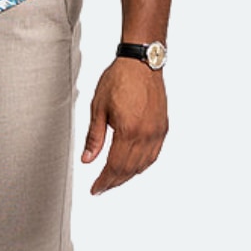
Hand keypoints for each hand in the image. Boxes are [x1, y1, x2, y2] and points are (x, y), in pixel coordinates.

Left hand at [81, 57, 167, 193]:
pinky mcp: (163, 127)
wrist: (141, 62)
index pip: (115, 166)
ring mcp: (157, 132)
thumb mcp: (98, 107)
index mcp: (128, 131)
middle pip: (129, 169)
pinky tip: (134, 165)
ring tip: (114, 178)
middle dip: (114, 181)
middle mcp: (146, 134)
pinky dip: (142, 164)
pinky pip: (154, 154)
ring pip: (143, 165)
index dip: (104, 181)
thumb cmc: (119, 79)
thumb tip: (87, 159)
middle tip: (102, 187)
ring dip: (128, 175)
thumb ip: (94, 137)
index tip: (96, 189)